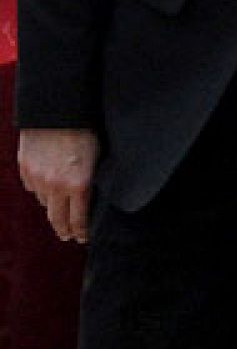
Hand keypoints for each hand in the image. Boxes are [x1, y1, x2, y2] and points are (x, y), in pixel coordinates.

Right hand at [18, 128, 98, 242]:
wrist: (57, 110)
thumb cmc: (87, 128)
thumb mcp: (99, 155)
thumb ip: (93, 178)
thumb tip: (95, 194)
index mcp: (79, 184)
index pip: (79, 219)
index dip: (82, 231)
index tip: (83, 238)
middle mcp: (56, 186)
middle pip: (58, 219)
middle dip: (65, 230)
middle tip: (69, 236)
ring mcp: (38, 178)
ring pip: (45, 203)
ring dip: (53, 209)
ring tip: (59, 214)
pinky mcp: (25, 168)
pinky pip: (34, 187)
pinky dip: (41, 190)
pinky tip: (48, 190)